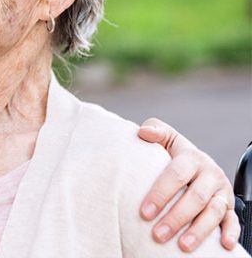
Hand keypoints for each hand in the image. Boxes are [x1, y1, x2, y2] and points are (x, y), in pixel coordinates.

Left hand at [138, 117, 238, 251]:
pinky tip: (224, 245)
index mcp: (192, 157)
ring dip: (199, 231)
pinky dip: (230, 233)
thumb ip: (155, 131)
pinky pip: (233, 220)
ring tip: (182, 246)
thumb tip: (143, 132)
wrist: (198, 163)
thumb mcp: (166, 138)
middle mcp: (210, 174)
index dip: (160, 193)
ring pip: (214, 212)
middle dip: (176, 217)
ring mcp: (221, 191)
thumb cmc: (173, 153)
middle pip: (196, 197)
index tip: (144, 212)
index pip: (176, 175)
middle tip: (158, 234)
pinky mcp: (230, 207)